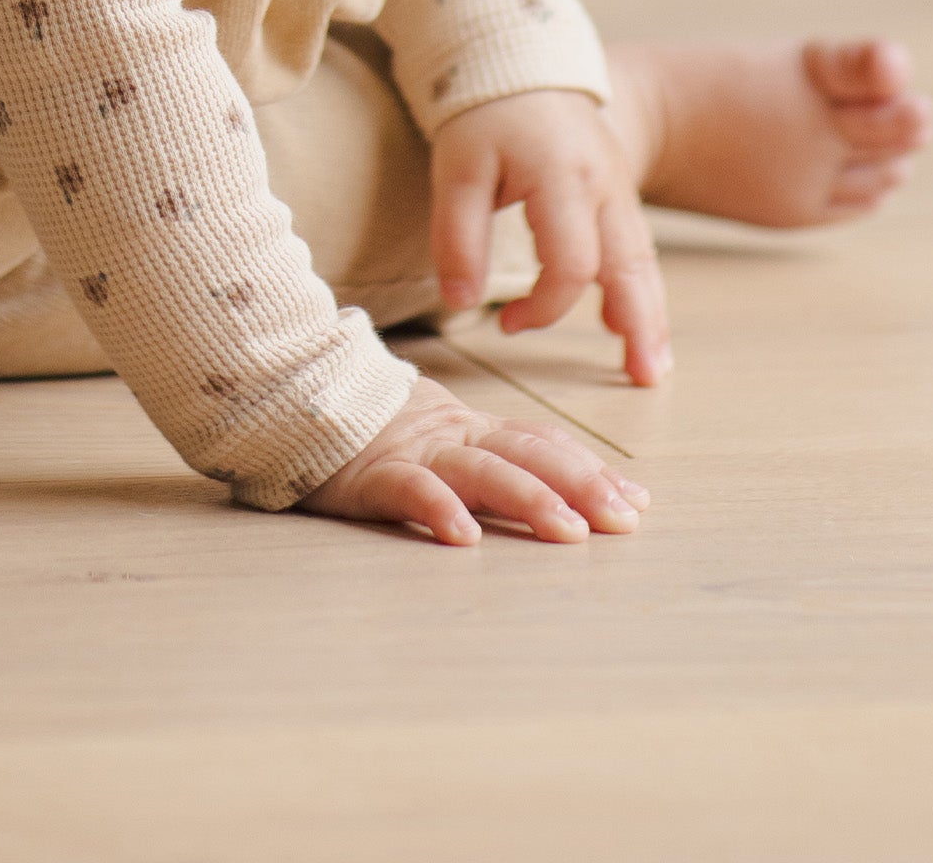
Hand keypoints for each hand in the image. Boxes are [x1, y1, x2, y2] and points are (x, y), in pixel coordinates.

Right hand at [301, 376, 648, 545]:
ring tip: (565, 530)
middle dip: (580, 485)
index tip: (636, 503)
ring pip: (480, 470)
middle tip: (621, 521)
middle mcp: (454, 435)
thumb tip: (563, 498)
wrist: (295, 395)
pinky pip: (410, 491)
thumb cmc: (375, 432)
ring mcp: (415, 451)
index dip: (590, 469)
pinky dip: (440, 510)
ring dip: (528, 498)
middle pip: (527, 453)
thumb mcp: (441, 442)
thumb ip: (493, 461)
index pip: (542, 444)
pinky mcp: (372, 472)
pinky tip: (465, 537)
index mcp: (472, 429)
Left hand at [431, 88, 671, 384]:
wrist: (521, 58)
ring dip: (650, 314)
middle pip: (630, 265)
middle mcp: (603, 184)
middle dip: (639, 325)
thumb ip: (456, 236)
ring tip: (652, 367)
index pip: (570, 263)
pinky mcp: (618, 190)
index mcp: (562, 177)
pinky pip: (638, 246)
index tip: (503, 323)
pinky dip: (641, 287)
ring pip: (644, 259)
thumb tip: (459, 303)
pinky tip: (633, 324)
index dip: (541, 307)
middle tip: (644, 379)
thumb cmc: (482, 114)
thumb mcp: (455, 168)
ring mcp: (617, 186)